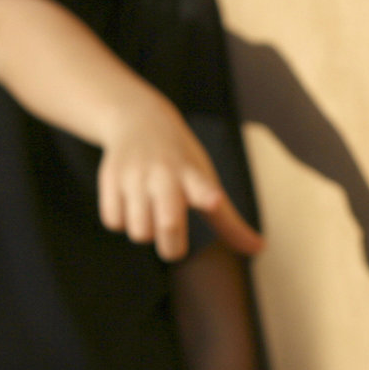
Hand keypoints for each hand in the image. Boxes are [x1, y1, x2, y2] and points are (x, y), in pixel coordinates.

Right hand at [97, 94, 264, 260]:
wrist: (138, 120)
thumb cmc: (181, 161)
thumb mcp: (207, 181)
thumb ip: (228, 221)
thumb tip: (259, 249)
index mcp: (193, 174)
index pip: (202, 186)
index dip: (208, 195)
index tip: (213, 199)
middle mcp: (164, 173)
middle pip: (167, 224)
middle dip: (172, 247)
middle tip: (174, 244)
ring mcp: (134, 175)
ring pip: (138, 231)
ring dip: (145, 233)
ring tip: (150, 214)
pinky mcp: (109, 178)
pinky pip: (113, 222)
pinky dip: (121, 222)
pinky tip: (129, 204)